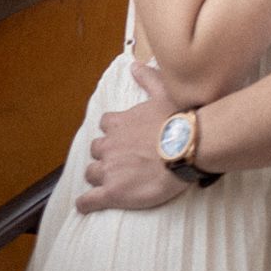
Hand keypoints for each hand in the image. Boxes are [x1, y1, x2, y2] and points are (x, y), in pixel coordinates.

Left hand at [76, 63, 186, 212]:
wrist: (185, 148)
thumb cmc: (177, 121)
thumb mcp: (163, 92)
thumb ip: (147, 79)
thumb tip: (135, 65)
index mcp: (119, 123)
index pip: (105, 125)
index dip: (112, 131)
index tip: (120, 136)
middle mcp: (110, 145)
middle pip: (96, 150)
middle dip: (103, 154)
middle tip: (118, 160)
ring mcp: (109, 170)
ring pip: (91, 173)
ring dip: (97, 176)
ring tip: (106, 181)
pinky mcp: (112, 192)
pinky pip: (89, 200)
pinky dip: (85, 202)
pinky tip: (85, 204)